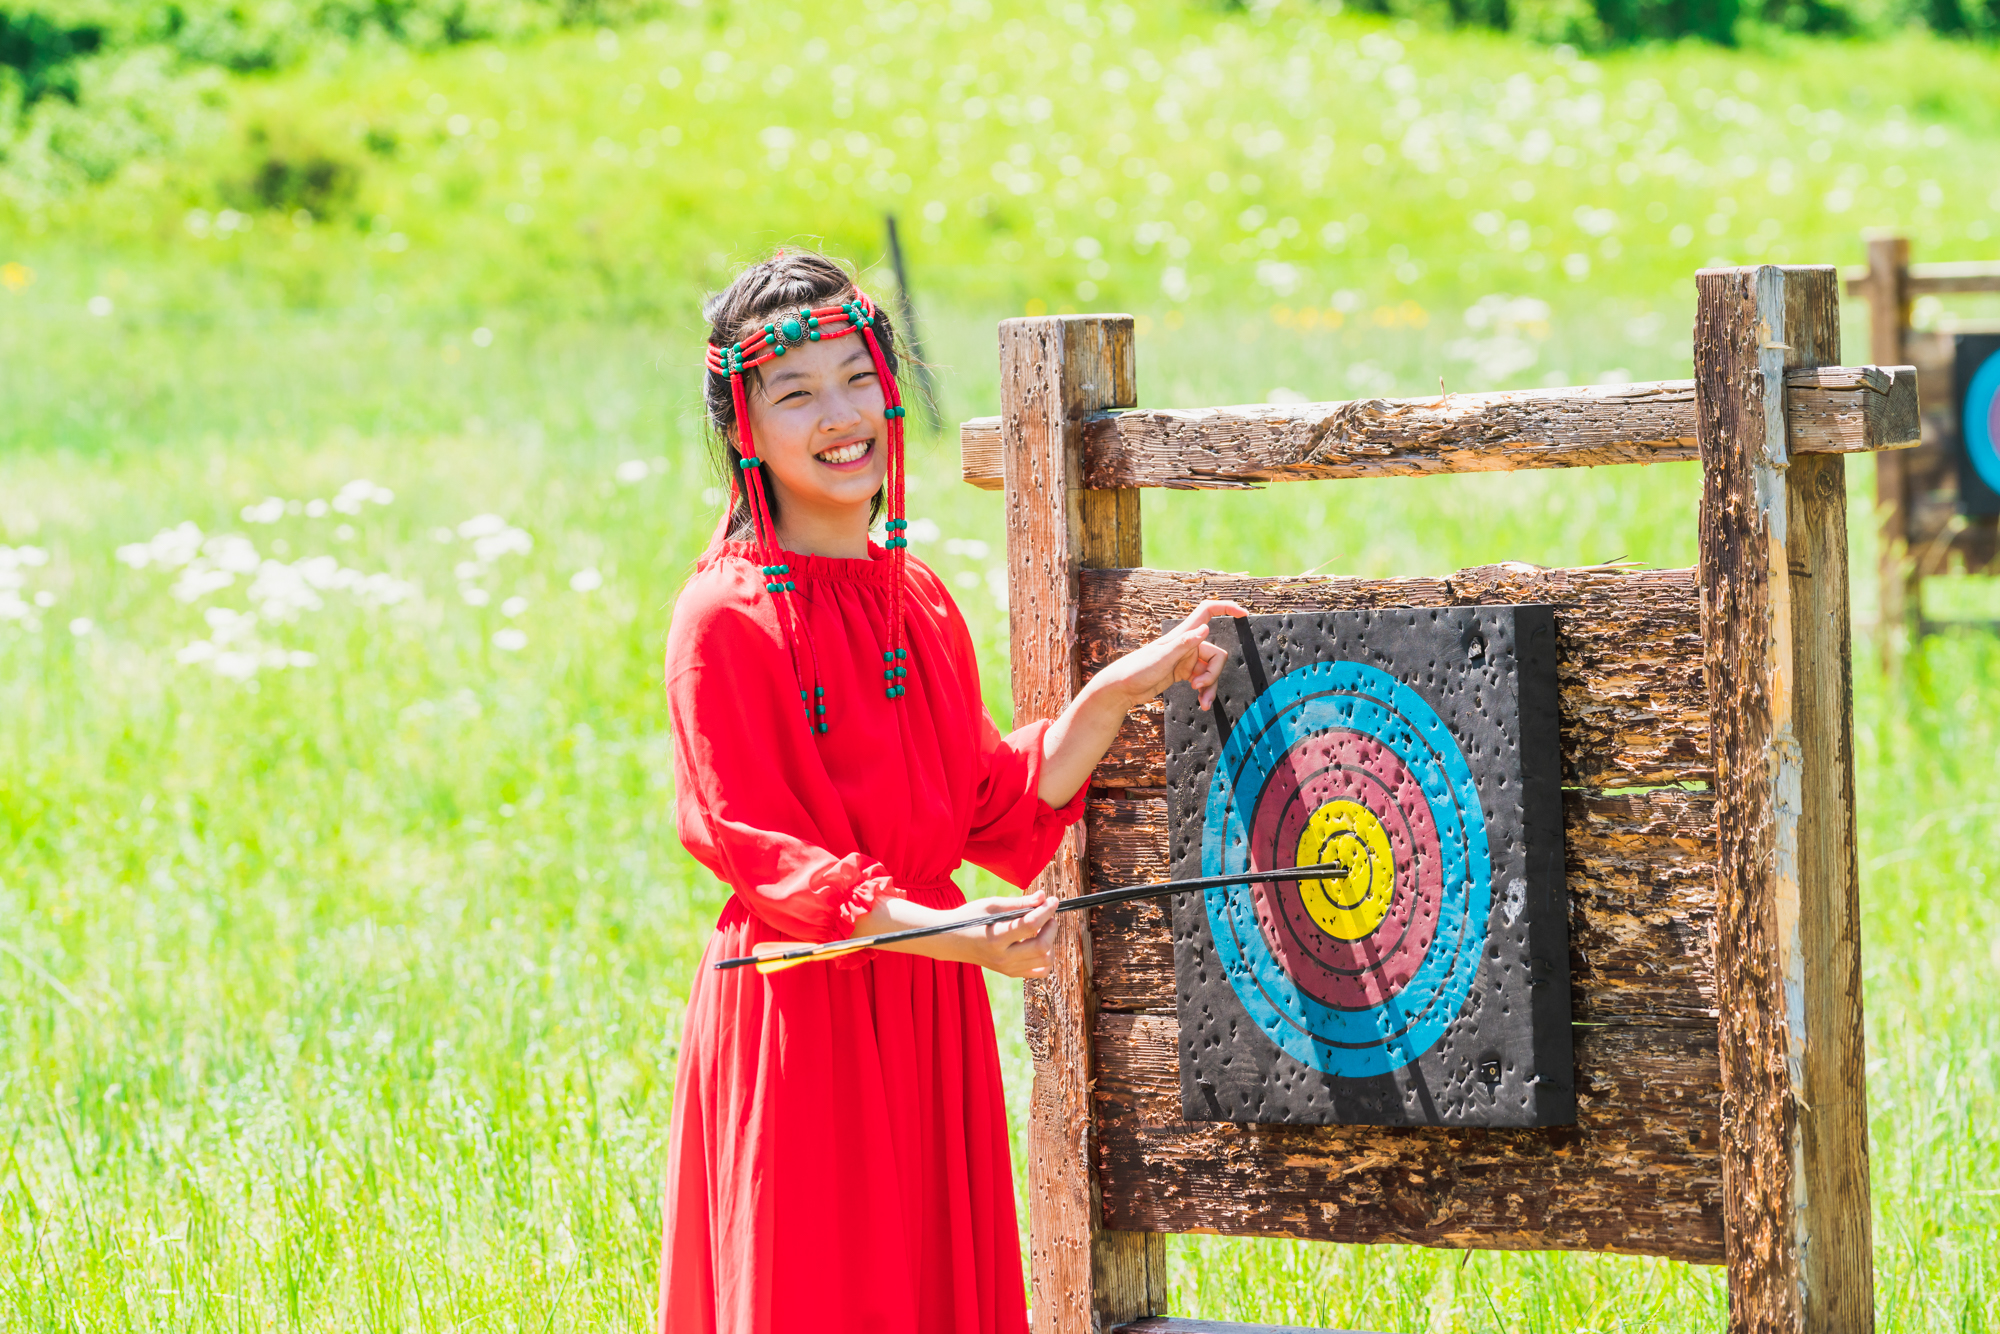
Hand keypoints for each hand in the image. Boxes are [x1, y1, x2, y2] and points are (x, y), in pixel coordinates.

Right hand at [946, 890, 1059, 978]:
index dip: (1046, 910)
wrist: (951, 941)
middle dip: (1051, 926)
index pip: (1030, 925)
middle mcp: (1003, 957)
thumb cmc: (970, 918)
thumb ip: (1019, 903)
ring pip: (1045, 961)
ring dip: (1050, 941)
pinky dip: (1046, 957)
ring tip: (1042, 928)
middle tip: (1048, 914)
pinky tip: (1037, 942)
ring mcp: (1007, 968)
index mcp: (996, 937)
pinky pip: (1040, 971)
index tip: (1053, 900)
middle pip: (1042, 946)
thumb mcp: (991, 905)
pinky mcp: (1010, 973)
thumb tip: (1043, 897)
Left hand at [1092, 599, 1249, 711]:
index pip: (1208, 612)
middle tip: (1199, 687)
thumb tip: (1205, 629)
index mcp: (1183, 635)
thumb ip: (1184, 644)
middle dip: (1214, 673)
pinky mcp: (1183, 673)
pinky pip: (1203, 680)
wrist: (1122, 689)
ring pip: (1211, 670)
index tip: (1243, 614)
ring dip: (1210, 686)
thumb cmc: (1137, 670)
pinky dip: (1205, 691)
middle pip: (1216, 654)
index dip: (1227, 608)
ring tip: (1203, 701)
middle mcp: (1187, 645)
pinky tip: (1202, 702)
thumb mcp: (1162, 658)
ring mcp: (1186, 659)